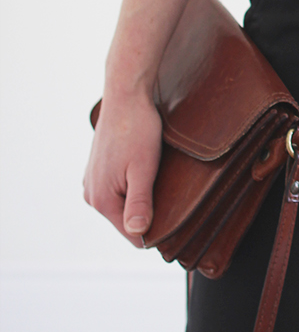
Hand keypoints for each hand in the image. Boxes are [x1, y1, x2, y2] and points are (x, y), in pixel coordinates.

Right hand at [82, 87, 162, 245]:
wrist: (126, 96)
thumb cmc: (137, 130)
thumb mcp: (143, 169)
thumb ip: (139, 203)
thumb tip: (137, 233)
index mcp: (101, 200)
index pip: (132, 235)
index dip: (154, 230)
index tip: (174, 217)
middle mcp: (91, 195)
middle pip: (126, 221)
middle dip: (148, 212)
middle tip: (167, 189)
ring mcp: (92, 182)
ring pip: (122, 204)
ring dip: (140, 197)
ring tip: (155, 176)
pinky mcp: (98, 170)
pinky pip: (118, 190)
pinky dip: (132, 185)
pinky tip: (144, 169)